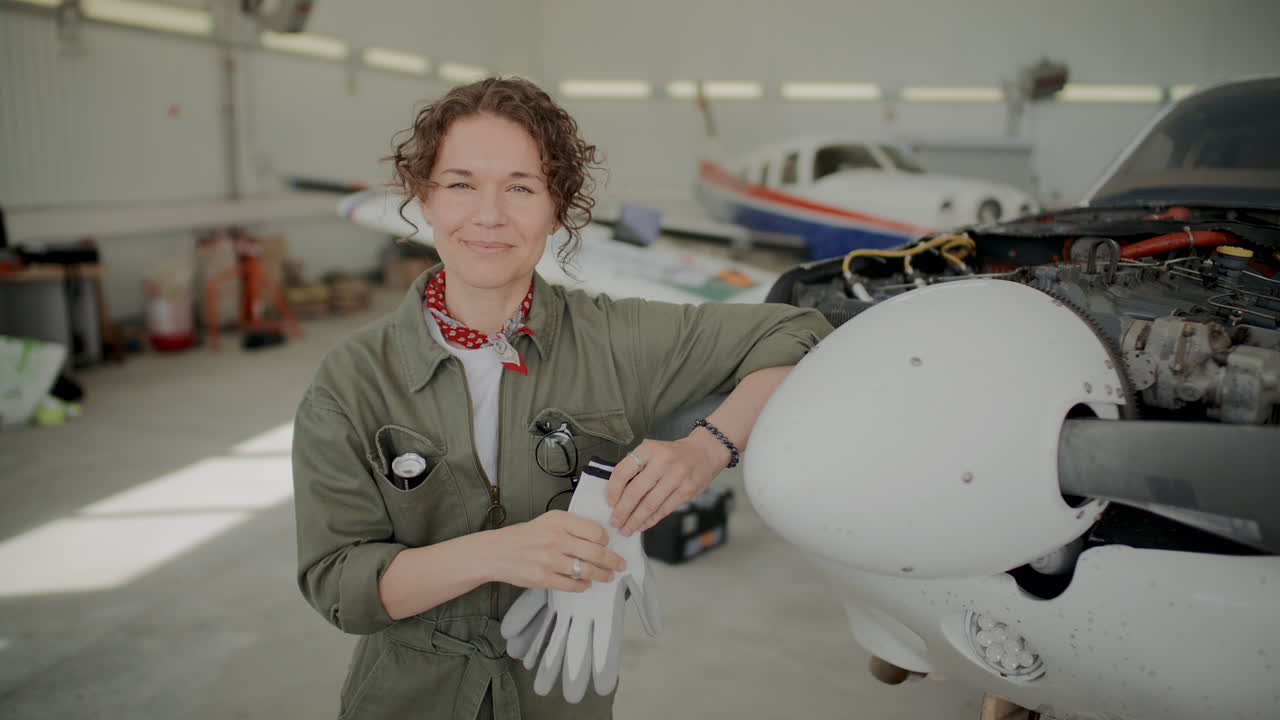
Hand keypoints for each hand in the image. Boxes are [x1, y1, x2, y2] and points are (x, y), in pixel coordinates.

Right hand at [485, 511, 625, 591]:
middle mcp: (555, 538)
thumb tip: (599, 538)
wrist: (495, 552)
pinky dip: (583, 585)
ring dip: (602, 575)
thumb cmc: (523, 536)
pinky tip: (586, 583)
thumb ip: (572, 526)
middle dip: (613, 561)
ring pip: (587, 570)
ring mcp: (549, 560)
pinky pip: (572, 585)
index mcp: (558, 520)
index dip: (606, 540)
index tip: (608, 544)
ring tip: (608, 576)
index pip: (595, 530)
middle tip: (620, 565)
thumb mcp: (548, 521)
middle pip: (596, 552)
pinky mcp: (542, 578)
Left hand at [606, 436, 724, 535]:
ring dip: (635, 520)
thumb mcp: (652, 451)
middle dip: (622, 511)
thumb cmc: (673, 454)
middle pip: (636, 491)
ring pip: (650, 504)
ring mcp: (677, 476)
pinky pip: (664, 509)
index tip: (609, 502)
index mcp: (649, 449)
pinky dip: (651, 520)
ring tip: (626, 529)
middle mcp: (662, 461)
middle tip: (615, 522)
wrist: (705, 451)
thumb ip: (636, 468)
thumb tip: (616, 495)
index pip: (623, 471)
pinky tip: (642, 525)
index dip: (613, 490)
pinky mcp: (687, 490)